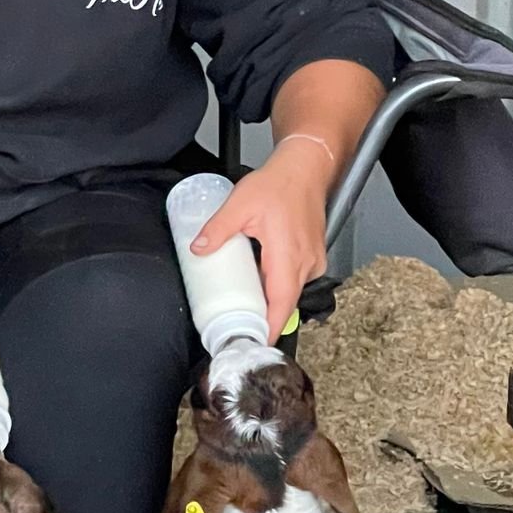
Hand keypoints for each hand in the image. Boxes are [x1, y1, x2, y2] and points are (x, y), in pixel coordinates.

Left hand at [190, 140, 330, 339]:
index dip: (269, 328)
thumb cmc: (280, 184)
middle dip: (265, 318)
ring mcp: (313, 260)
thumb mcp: (239, 204)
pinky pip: (295, 279)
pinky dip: (279, 283)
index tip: (256, 344)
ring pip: (290, 291)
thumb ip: (217, 229)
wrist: (306, 167)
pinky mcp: (313, 255)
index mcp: (288, 256)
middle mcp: (305, 263)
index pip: (281, 305)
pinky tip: (261, 279)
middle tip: (241, 329)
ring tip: (246, 305)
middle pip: (285, 303)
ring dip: (271, 299)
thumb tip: (198, 249)